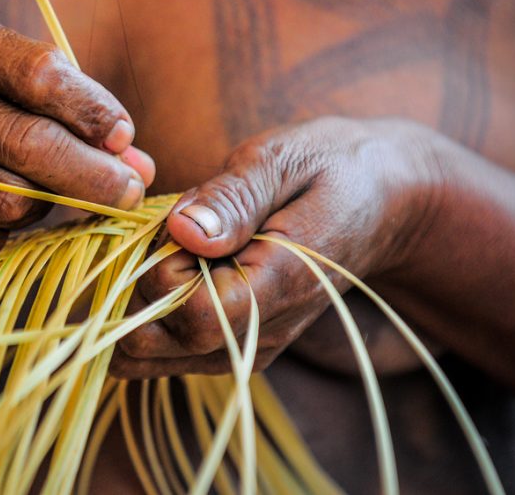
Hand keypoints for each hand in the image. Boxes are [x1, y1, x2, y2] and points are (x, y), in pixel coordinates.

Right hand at [0, 3, 154, 264]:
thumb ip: (51, 95)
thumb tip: (134, 154)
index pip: (40, 74)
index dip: (95, 112)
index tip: (124, 137)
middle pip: (32, 147)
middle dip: (96, 177)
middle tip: (129, 189)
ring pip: (9, 202)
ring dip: (45, 206)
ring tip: (44, 191)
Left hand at [112, 117, 438, 377]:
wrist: (378, 202)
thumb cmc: (328, 168)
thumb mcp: (283, 160)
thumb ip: (233, 198)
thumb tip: (181, 231)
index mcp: (279, 286)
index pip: (194, 316)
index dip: (163, 269)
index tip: (178, 222)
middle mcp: (260, 333)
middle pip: (155, 344)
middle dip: (136, 285)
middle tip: (166, 231)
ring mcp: (245, 345)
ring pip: (147, 355)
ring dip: (135, 299)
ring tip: (172, 244)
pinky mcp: (231, 344)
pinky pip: (162, 347)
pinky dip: (147, 308)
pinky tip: (174, 261)